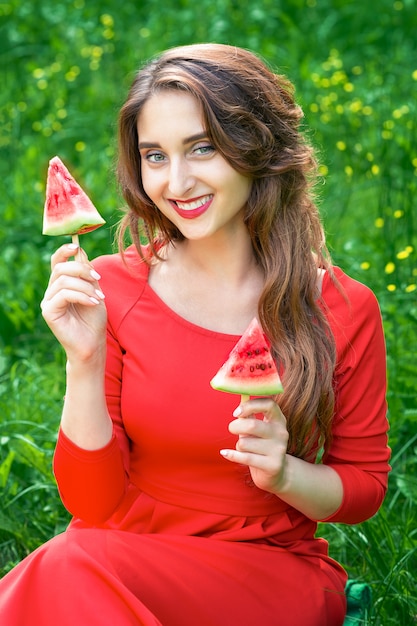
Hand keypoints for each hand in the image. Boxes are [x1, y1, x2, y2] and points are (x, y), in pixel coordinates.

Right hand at [41, 244, 106, 361]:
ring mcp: (48, 302)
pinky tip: (94, 302)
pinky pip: (64, 295)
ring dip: (86, 286)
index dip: (64, 251)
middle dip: (81, 270)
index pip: (57, 262)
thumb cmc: (94, 320)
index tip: (76, 246)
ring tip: (99, 297)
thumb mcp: (94, 291)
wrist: (92, 343)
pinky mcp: (48, 312)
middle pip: (60, 269)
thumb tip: (80, 251)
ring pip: (63, 281)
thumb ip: (87, 274)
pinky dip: (82, 296)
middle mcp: (52, 291)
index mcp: (61, 285)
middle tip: (98, 278)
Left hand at [221, 398, 288, 494]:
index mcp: (279, 420)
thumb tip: (239, 394)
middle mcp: (281, 433)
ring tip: (244, 448)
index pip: (268, 404)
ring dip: (238, 445)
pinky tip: (225, 453)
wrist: (275, 473)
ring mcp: (279, 450)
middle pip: (252, 425)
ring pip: (245, 443)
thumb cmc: (261, 445)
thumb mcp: (257, 427)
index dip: (250, 405)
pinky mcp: (272, 465)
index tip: (237, 412)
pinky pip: (244, 457)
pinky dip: (231, 454)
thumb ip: (248, 413)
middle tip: (232, 428)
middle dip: (235, 427)